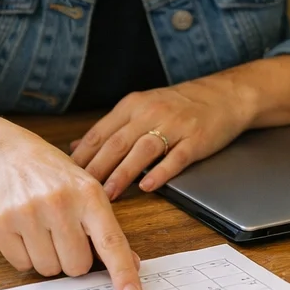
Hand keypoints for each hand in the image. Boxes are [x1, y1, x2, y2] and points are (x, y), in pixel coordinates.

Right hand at [0, 129, 142, 289]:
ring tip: (44, 230)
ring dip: (49, 258)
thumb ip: (108, 229)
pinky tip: (25, 230)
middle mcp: (59, 201)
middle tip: (65, 234)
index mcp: (88, 194)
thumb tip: (133, 266)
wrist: (10, 155)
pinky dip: (26, 256)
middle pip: (76, 266)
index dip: (122, 271)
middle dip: (73, 259)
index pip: (110, 241)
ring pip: (48, 269)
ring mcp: (27, 212)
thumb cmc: (56, 178)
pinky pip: (21, 265)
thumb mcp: (88, 192)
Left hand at [68, 77, 253, 200]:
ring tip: (109, 194)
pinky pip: (176, 157)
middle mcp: (151, 112)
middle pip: (117, 142)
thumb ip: (111, 128)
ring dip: (123, 173)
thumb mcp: (141, 108)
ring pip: (143, 150)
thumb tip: (76, 147)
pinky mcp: (196, 139)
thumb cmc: (179, 105)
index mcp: (133, 105)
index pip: (100, 133)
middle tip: (80, 191)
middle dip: (97, 168)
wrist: (225, 95)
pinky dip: (161, 172)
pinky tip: (149, 186)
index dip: (82, 156)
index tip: (65, 177)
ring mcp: (175, 125)